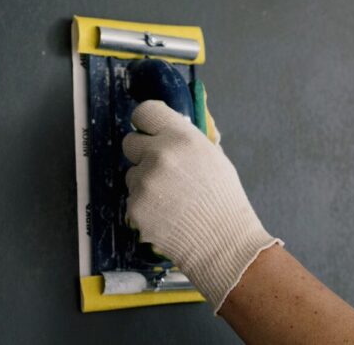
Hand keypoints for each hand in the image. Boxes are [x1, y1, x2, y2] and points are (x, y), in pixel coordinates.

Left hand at [123, 100, 280, 311]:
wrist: (223, 242)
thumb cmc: (224, 200)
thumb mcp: (215, 158)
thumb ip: (188, 140)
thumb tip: (170, 129)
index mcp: (182, 137)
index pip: (145, 112)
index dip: (146, 123)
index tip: (149, 131)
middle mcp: (160, 155)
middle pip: (129, 142)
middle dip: (142, 154)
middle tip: (161, 170)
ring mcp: (145, 182)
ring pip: (132, 174)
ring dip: (145, 184)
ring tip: (172, 200)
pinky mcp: (135, 207)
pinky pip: (132, 199)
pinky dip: (145, 207)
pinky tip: (166, 216)